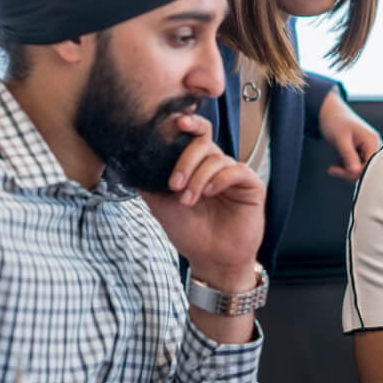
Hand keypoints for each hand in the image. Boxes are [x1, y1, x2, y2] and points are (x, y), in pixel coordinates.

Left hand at [140, 112, 265, 284]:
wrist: (210, 259)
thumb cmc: (190, 232)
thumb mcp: (160, 204)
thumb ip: (148, 181)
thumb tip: (130, 161)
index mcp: (197, 165)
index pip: (194, 135)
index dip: (188, 123)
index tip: (174, 122)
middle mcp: (216, 166)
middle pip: (203, 142)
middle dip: (186, 159)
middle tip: (174, 184)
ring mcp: (234, 175)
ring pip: (217, 158)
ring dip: (198, 177)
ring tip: (188, 200)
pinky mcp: (252, 186)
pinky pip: (237, 170)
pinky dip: (220, 178)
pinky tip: (209, 193)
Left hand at [318, 88, 380, 181]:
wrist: (330, 112)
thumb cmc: (335, 121)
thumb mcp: (340, 139)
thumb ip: (348, 156)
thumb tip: (355, 172)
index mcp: (372, 140)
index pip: (369, 166)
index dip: (354, 172)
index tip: (337, 171)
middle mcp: (374, 145)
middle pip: (366, 169)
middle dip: (348, 172)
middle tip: (333, 170)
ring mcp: (368, 149)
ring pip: (361, 169)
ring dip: (347, 171)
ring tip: (335, 166)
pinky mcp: (362, 152)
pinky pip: (358, 165)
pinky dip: (347, 167)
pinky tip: (339, 162)